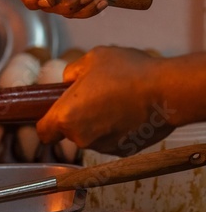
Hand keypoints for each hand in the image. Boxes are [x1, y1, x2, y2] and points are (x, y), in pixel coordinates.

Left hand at [36, 46, 172, 155]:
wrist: (166, 91)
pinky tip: (127, 112)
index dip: (46, 123)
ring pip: (91, 136)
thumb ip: (71, 72)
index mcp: (66, 116)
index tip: (52, 114)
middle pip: (70, 132)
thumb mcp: (90, 60)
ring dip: (97, 123)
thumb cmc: (127, 73)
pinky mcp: (124, 151)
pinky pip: (111, 140)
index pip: (44, 132)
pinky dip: (115, 130)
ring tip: (114, 101)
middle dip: (77, 117)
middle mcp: (82, 137)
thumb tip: (69, 81)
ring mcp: (105, 146)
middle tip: (93, 97)